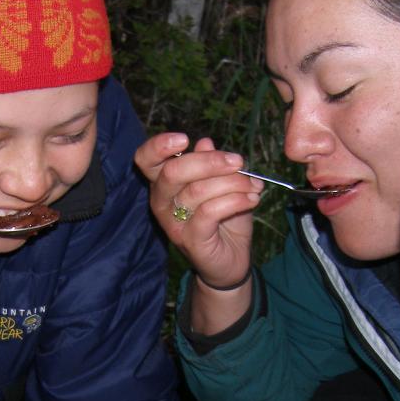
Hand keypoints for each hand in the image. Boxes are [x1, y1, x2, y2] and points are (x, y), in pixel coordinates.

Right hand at [134, 133, 263, 332]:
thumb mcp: (221, 185)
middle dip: (210, 162)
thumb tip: (205, 142)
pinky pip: (210, 212)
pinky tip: (252, 199)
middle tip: (238, 162)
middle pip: (172, 171)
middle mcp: (162, 203)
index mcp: (164, 184)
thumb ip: (212, 164)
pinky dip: (235, 201)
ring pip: (197, 191)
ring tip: (253, 186)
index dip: (158, 146)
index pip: (146, 160)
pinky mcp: (190, 240)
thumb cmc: (223, 220)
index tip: (184, 139)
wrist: (230, 261)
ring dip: (232, 183)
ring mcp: (173, 224)